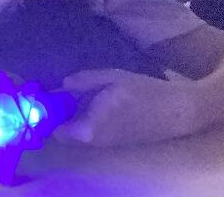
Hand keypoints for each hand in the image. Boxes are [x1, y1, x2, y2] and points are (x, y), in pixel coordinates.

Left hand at [54, 69, 199, 146]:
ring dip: (71, 118)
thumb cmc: (145, 91)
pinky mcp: (114, 144)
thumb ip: (84, 82)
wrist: (178, 111)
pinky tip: (93, 104)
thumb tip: (62, 84)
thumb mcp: (112, 77)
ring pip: (76, 134)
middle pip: (64, 133)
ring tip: (76, 95)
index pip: (56, 129)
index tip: (44, 96)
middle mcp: (94, 142)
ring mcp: (105, 145)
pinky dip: (84, 121)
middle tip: (60, 93)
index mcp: (90, 128)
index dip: (48, 113)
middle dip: (59, 115)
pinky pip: (89, 134)